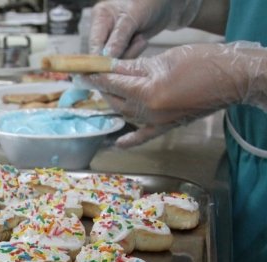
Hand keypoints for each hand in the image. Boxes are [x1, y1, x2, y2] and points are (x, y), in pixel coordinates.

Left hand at [83, 43, 266, 146]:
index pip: (114, 84)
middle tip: (94, 78)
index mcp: (148, 92)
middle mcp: (150, 111)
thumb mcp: (165, 59)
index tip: (85, 71)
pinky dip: (130, 140)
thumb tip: (113, 68)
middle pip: (117, 100)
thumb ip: (135, 67)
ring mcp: (159, 121)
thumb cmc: (205, 63)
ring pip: (126, 114)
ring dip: (114, 104)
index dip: (97, 76)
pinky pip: (144, 135)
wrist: (234, 78)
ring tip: (105, 92)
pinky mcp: (168, 126)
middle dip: (104, 88)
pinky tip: (118, 144)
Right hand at [90, 0, 201, 57]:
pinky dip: (135, 52)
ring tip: (141, 37)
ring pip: (115, 57)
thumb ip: (118, 39)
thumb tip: (105, 57)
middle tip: (138, 40)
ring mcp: (113, 38)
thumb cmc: (148, 3)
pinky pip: (125, 57)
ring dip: (130, 52)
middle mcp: (103, 28)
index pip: (94, 43)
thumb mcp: (132, 19)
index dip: (97, 59)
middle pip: (102, 54)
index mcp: (100, 17)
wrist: (167, 3)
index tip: (106, 70)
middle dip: (120, 54)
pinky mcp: (123, 45)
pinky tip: (142, 39)